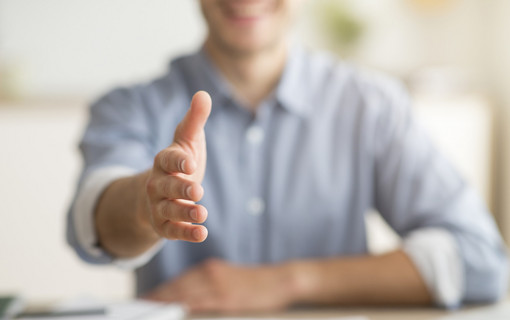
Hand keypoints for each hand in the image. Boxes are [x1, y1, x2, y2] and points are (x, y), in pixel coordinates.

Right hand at [144, 91, 211, 241]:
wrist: (160, 193)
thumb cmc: (179, 163)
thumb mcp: (187, 141)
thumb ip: (194, 120)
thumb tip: (203, 94)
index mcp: (164, 161)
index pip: (167, 159)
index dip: (178, 161)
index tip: (190, 162)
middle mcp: (157, 184)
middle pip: (166, 187)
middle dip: (180, 189)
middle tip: (198, 190)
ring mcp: (159, 206)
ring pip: (169, 210)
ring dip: (185, 212)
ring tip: (202, 213)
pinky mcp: (165, 226)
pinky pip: (173, 231)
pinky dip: (186, 232)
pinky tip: (202, 234)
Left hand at [144, 259, 296, 313]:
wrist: (280, 279)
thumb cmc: (254, 282)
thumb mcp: (227, 278)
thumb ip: (207, 285)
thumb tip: (186, 298)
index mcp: (208, 269)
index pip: (178, 281)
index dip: (159, 291)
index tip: (143, 300)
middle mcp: (209, 274)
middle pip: (177, 287)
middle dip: (156, 297)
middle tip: (137, 305)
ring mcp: (218, 286)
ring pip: (185, 294)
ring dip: (164, 302)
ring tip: (148, 309)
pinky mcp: (228, 297)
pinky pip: (202, 302)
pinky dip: (186, 305)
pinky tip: (175, 309)